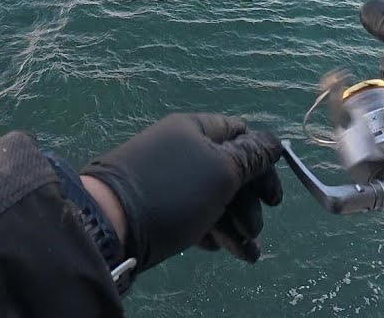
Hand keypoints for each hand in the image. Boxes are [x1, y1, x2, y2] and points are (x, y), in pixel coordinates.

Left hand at [81, 113, 282, 273]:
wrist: (109, 224)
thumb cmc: (173, 192)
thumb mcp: (221, 171)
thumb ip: (252, 157)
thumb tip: (274, 142)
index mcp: (196, 129)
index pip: (241, 134)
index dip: (263, 163)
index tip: (272, 199)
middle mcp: (182, 149)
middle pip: (230, 170)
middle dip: (249, 203)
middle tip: (254, 229)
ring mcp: (169, 178)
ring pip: (214, 197)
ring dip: (236, 224)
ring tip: (246, 253)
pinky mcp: (158, 206)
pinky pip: (194, 213)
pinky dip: (211, 230)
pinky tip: (217, 248)